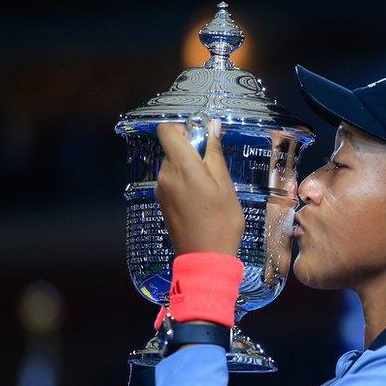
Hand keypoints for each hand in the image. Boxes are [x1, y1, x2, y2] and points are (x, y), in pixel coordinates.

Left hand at [155, 120, 244, 256]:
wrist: (205, 258)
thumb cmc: (221, 221)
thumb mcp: (225, 185)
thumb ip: (214, 153)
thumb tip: (212, 127)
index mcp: (181, 166)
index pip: (166, 130)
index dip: (183, 128)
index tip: (201, 139)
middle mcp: (165, 175)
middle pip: (172, 148)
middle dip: (191, 152)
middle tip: (213, 170)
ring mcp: (161, 190)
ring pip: (173, 166)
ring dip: (189, 169)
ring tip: (209, 190)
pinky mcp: (161, 203)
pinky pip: (171, 182)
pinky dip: (184, 183)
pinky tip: (200, 201)